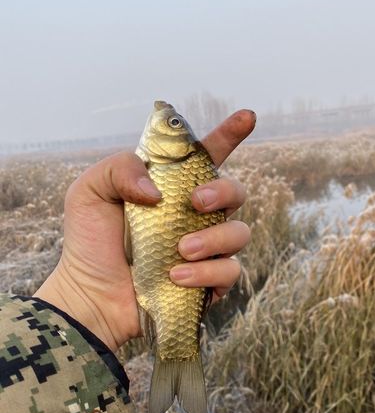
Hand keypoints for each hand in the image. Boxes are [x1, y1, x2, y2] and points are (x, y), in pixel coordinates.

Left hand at [34, 109, 254, 352]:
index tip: (248, 117)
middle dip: (225, 192)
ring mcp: (205, 248)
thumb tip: (158, 190)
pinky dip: (207, 273)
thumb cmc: (89, 242)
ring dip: (213, 239)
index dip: (230, 134)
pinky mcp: (208, 281)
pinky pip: (231, 271)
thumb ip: (119, 169)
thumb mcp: (89, 192)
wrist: (90, 296)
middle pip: (237, 192)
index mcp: (173, 187)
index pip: (208, 155)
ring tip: (180, 251)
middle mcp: (195, 215)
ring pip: (239, 233)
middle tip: (195, 203)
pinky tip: (176, 276)